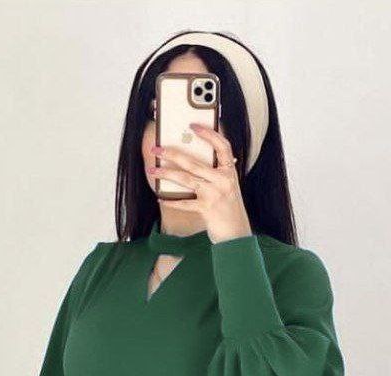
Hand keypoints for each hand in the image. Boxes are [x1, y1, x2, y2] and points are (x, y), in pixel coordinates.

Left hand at [148, 122, 251, 243]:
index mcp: (230, 171)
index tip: (194, 126)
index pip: (222, 146)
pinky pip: (185, 203)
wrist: (237, 235)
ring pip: (186, 179)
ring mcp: (215, 194)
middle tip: (157, 149)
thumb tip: (196, 160)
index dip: (209, 134)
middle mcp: (223, 180)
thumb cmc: (230, 210)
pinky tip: (161, 198)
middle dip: (172, 154)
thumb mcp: (228, 187)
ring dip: (166, 174)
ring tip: (153, 170)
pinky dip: (172, 201)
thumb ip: (217, 174)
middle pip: (194, 162)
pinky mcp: (206, 209)